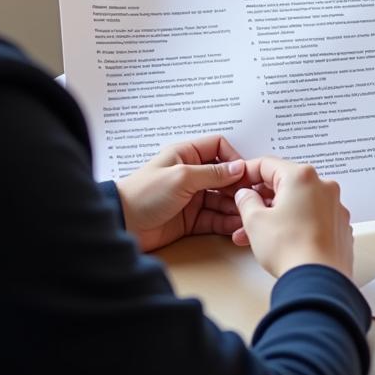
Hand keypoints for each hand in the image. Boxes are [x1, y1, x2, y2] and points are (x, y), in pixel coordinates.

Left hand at [115, 135, 247, 251]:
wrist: (122, 225)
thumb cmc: (144, 193)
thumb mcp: (181, 177)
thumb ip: (212, 173)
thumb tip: (239, 166)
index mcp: (186, 154)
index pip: (218, 147)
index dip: (234, 158)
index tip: (245, 173)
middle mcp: (191, 174)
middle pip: (224, 176)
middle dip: (238, 186)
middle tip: (252, 197)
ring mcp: (192, 197)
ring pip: (222, 199)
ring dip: (235, 206)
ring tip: (247, 215)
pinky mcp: (191, 219)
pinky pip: (214, 218)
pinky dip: (226, 222)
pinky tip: (236, 227)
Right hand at [232, 157, 353, 279]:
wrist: (318, 282)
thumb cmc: (289, 249)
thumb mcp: (255, 221)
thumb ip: (246, 201)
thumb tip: (246, 195)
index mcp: (301, 176)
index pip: (268, 165)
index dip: (247, 174)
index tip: (238, 184)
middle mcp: (323, 186)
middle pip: (285, 185)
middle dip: (262, 200)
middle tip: (245, 213)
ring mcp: (335, 206)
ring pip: (299, 203)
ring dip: (277, 215)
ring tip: (257, 235)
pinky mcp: (340, 226)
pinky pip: (314, 217)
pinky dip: (297, 224)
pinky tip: (282, 241)